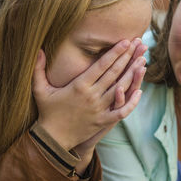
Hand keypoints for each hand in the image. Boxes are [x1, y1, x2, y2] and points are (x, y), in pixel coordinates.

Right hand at [32, 39, 146, 152]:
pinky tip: (140, 91)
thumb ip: (38, 69)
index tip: (126, 42)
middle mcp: (92, 95)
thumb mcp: (40, 89)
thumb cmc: (47, 112)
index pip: (102, 65)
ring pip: (121, 89)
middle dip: (128, 57)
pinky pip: (122, 111)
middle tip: (139, 44)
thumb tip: (38, 49)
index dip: (115, 52)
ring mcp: (100, 109)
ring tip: (142, 61)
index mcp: (79, 85)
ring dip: (133, 74)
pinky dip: (132, 102)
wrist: (53, 139)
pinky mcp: (104, 121)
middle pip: (114, 73)